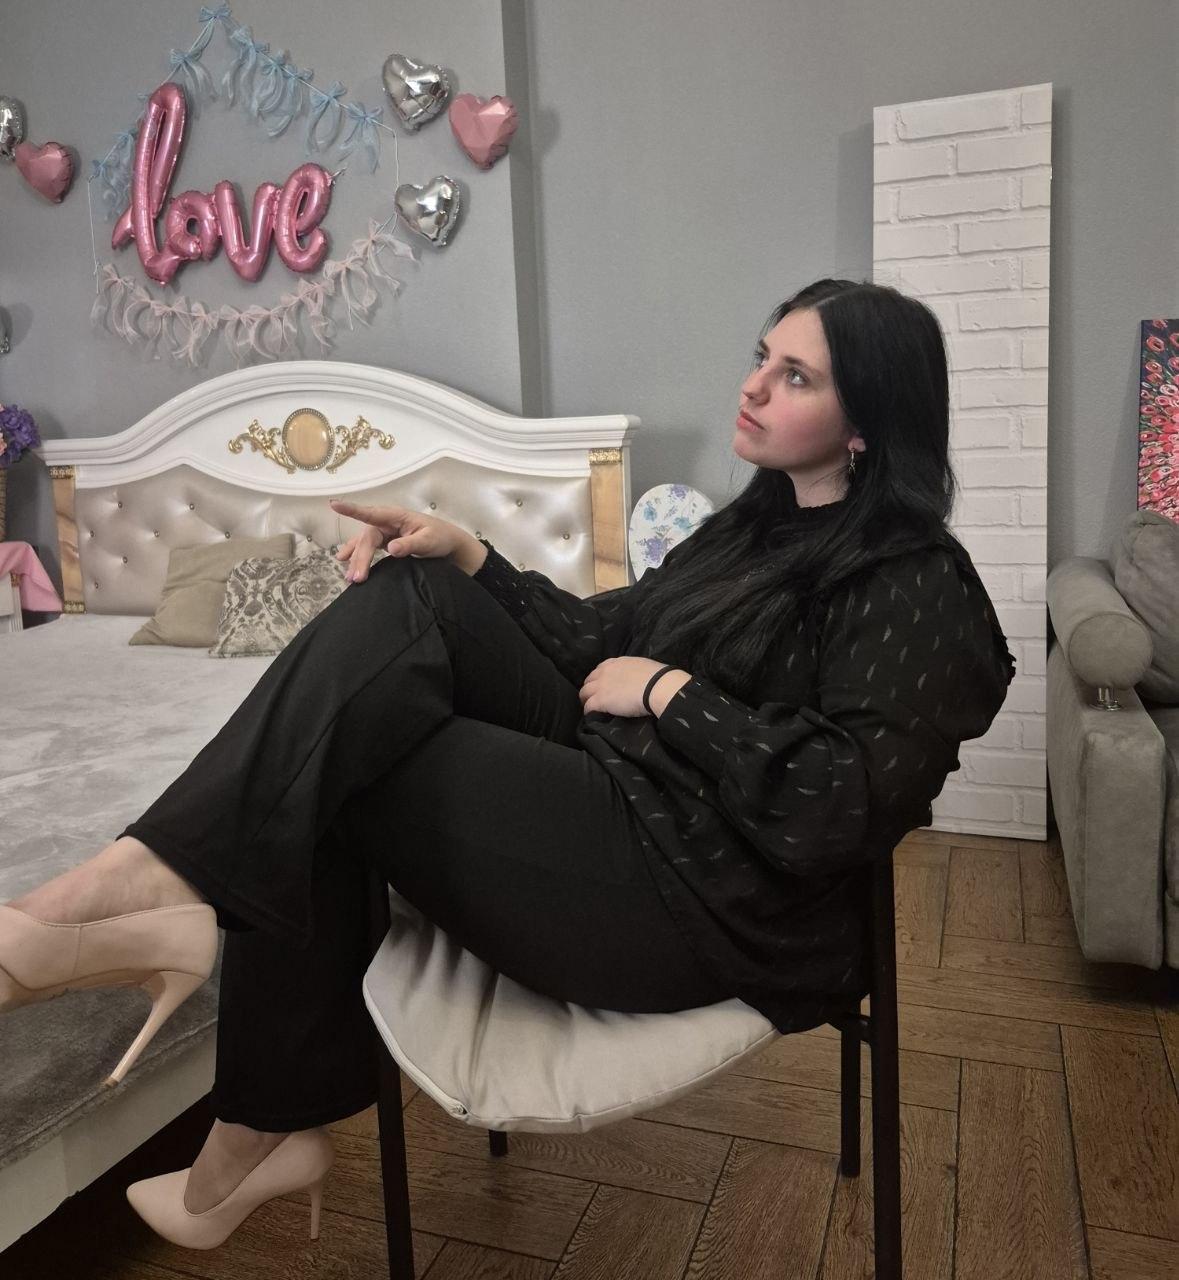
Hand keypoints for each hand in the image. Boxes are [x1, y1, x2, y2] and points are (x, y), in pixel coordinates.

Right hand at [329, 500, 466, 583]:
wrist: (449, 545)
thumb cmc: (440, 538)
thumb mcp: (428, 541)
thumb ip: (410, 545)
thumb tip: (391, 548)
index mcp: (396, 516)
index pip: (371, 513)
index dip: (352, 510)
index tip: (334, 505)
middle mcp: (387, 522)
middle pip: (367, 538)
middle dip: (360, 557)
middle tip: (357, 578)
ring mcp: (385, 532)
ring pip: (365, 544)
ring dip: (357, 560)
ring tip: (350, 578)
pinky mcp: (385, 541)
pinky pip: (367, 548)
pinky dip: (358, 556)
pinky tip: (344, 562)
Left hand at [579, 657, 689, 717]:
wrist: (657, 686)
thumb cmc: (657, 677)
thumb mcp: (642, 667)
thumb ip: (633, 671)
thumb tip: (637, 679)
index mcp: (617, 662)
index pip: (601, 668)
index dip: (600, 678)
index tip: (603, 685)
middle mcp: (605, 671)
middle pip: (589, 680)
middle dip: (591, 688)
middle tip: (595, 698)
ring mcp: (601, 685)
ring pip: (584, 692)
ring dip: (586, 700)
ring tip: (590, 708)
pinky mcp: (600, 700)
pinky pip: (588, 706)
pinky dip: (589, 711)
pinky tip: (592, 716)